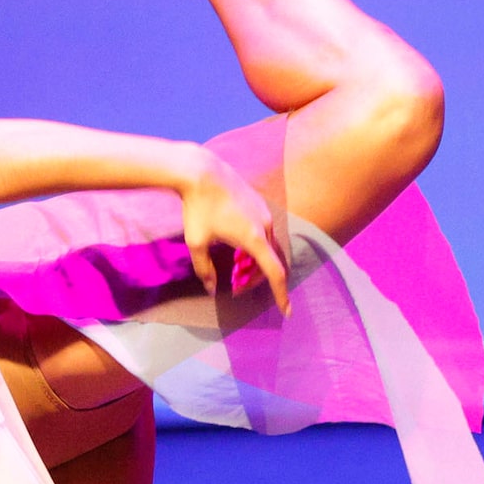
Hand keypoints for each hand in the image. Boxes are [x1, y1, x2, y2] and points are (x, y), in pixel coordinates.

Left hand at [180, 148, 287, 313]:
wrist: (201, 171)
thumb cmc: (197, 208)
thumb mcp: (196, 243)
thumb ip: (205, 269)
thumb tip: (212, 290)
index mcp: (253, 239)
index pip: (274, 273)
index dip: (281, 294)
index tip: (287, 311)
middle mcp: (265, 226)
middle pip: (271, 262)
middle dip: (258, 279)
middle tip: (239, 287)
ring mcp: (264, 213)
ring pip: (268, 246)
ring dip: (256, 262)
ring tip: (236, 269)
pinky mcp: (259, 204)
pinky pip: (264, 232)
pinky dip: (255, 246)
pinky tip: (237, 248)